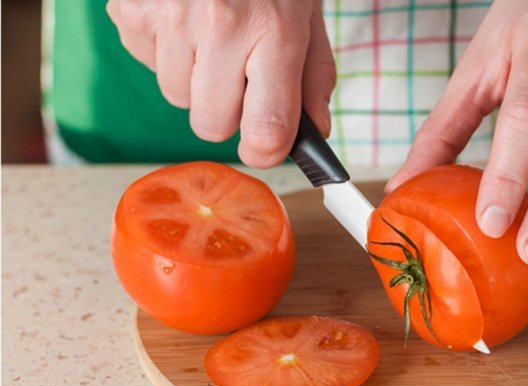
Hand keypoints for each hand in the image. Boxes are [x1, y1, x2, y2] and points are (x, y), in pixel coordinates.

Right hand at [106, 0, 335, 166]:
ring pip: (176, 98)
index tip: (266, 143)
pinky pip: (148, 64)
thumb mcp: (306, 17)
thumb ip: (313, 79)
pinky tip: (184, 19)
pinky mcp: (131, 9)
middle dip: (227, 110)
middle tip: (238, 72)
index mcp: (274, 32)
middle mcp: (220, 26)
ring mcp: (170, 16)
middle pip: (212, 126)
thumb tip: (315, 134)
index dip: (266, 149)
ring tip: (211, 36)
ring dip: (195, 79)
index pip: (265, 130)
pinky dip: (166, 52)